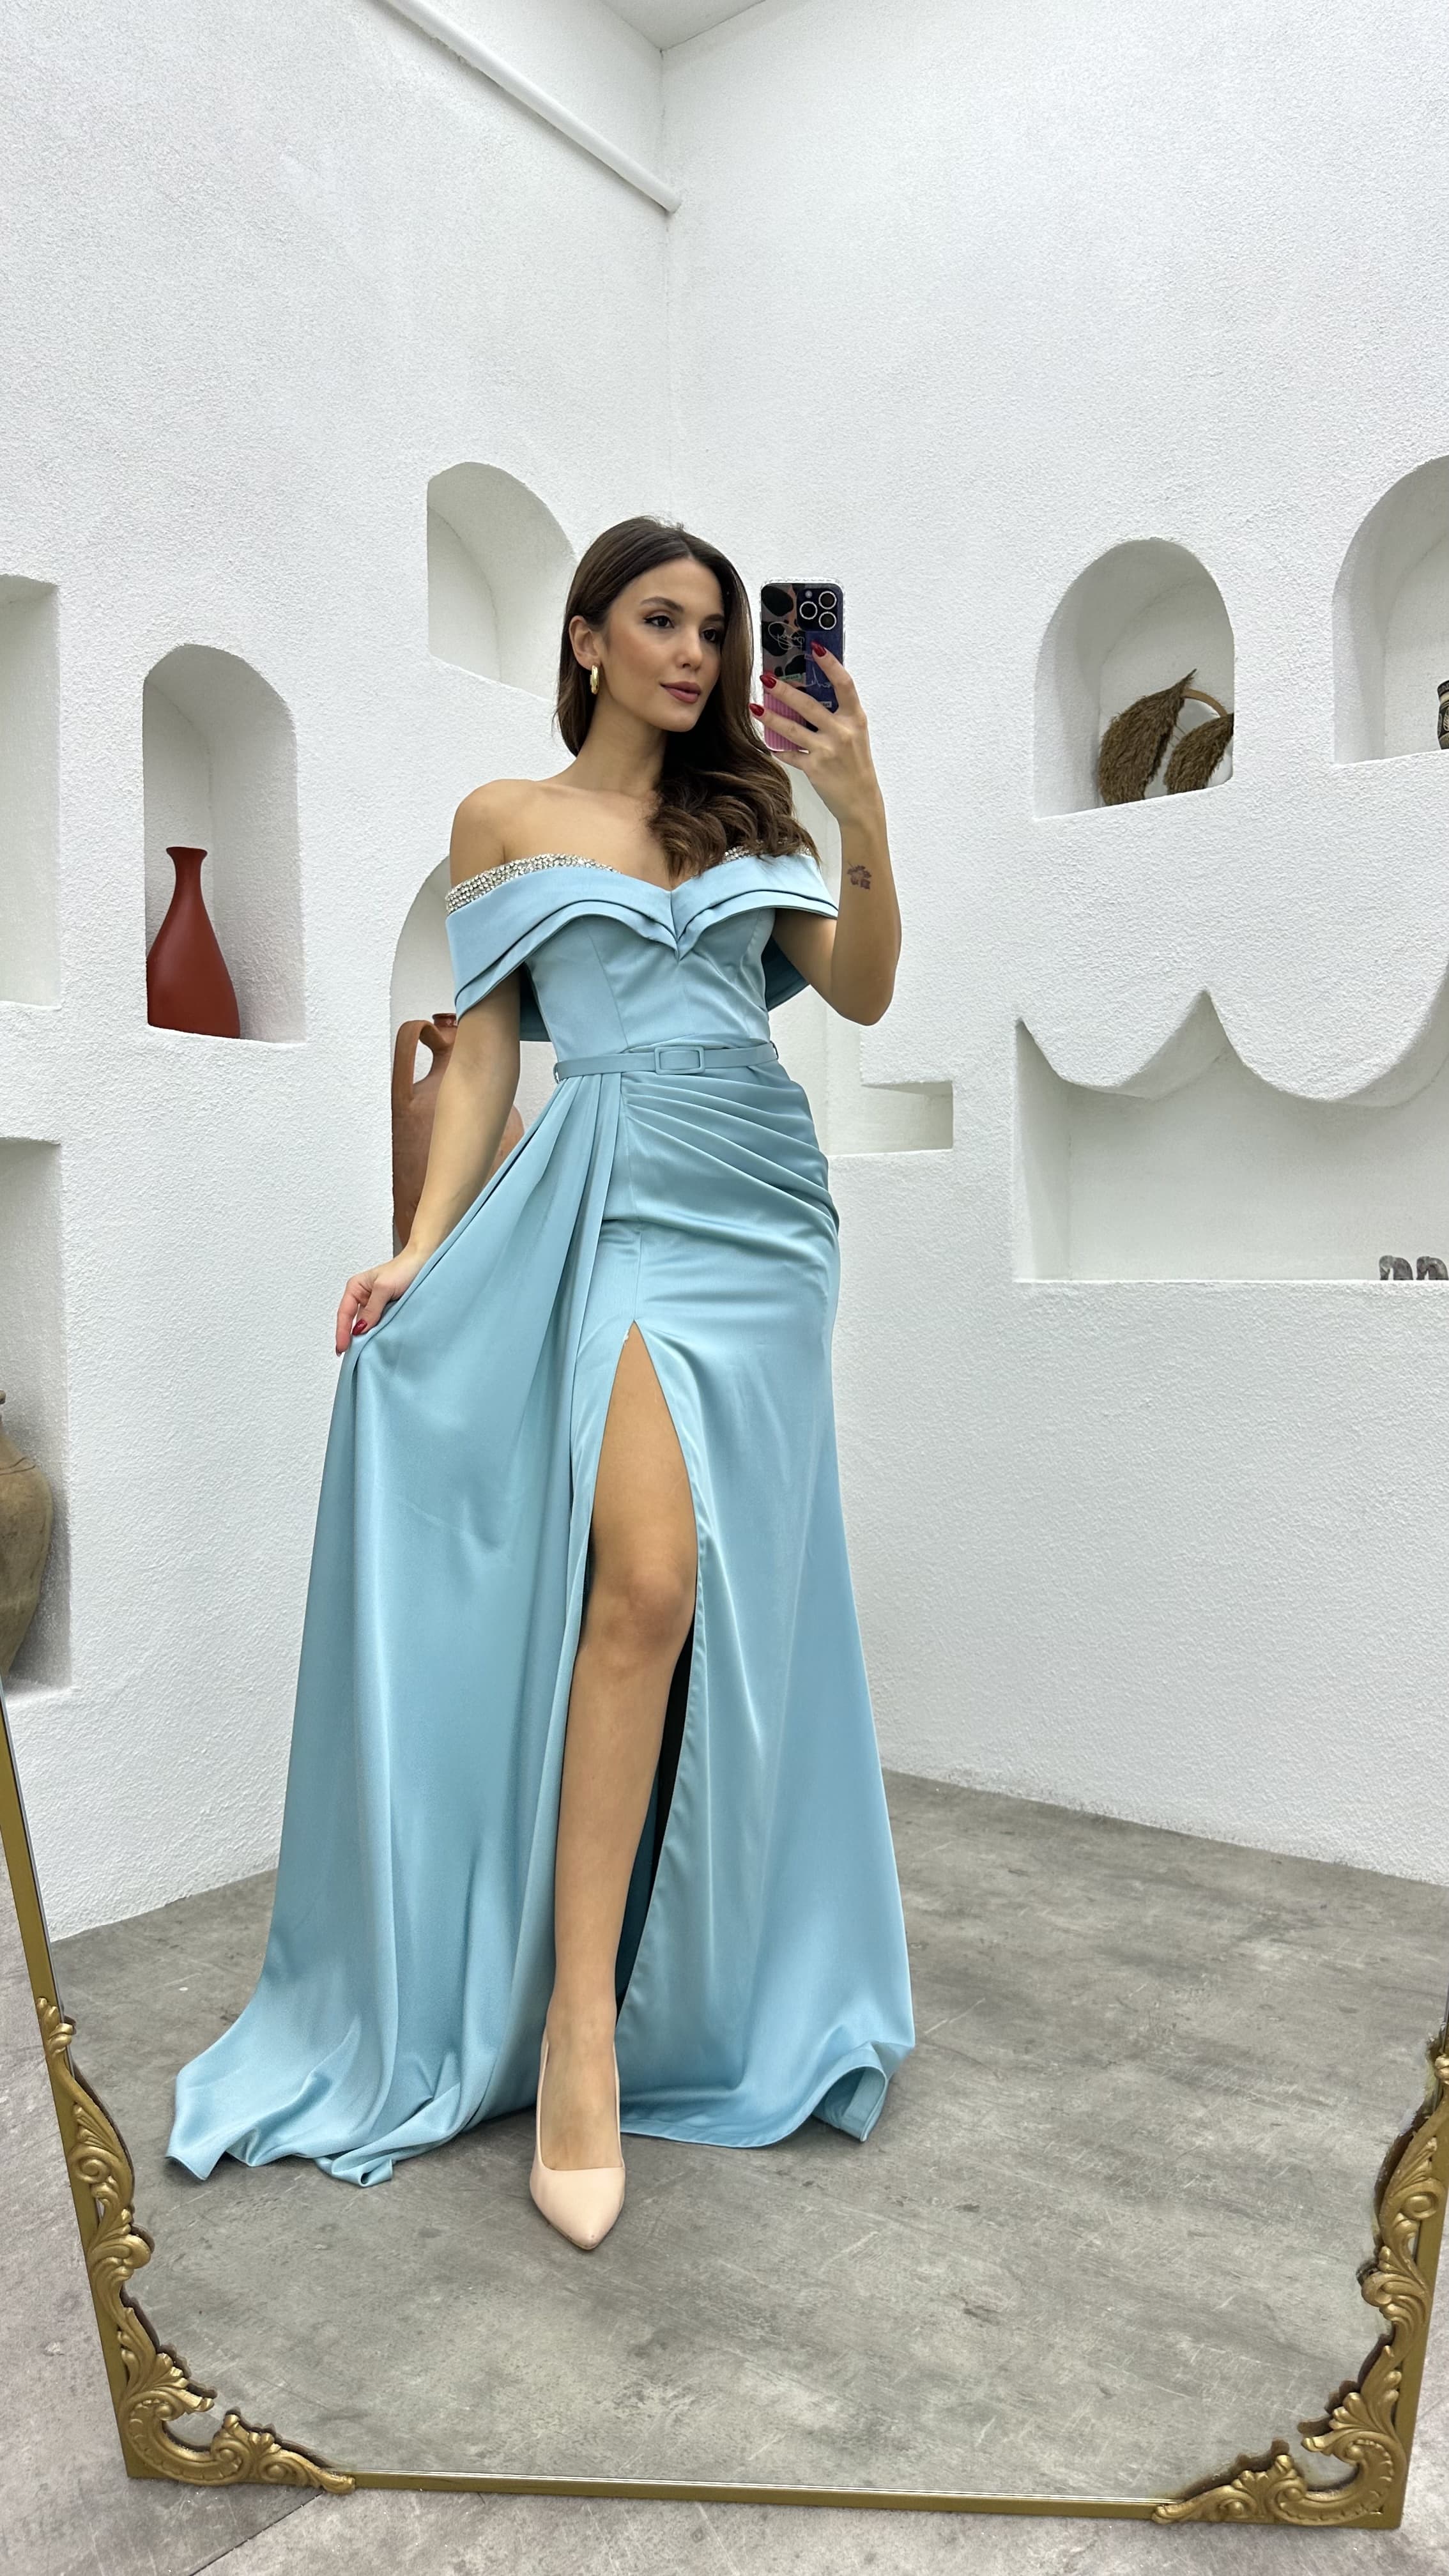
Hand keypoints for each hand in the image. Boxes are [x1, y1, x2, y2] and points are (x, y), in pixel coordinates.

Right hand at [335, 1249, 426, 1354]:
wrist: (426, 1262)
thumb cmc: (405, 1268)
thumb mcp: (384, 1287)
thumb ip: (372, 1309)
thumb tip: (360, 1329)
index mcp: (356, 1288)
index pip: (344, 1314)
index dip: (342, 1332)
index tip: (342, 1349)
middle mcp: (363, 1298)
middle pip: (352, 1323)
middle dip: (351, 1339)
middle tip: (351, 1358)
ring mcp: (375, 1306)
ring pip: (366, 1326)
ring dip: (365, 1339)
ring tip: (362, 1356)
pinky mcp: (388, 1312)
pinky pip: (379, 1326)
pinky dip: (378, 1335)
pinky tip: (377, 1345)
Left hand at [749, 643, 881, 828]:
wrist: (861, 800)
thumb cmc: (856, 763)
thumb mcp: (854, 733)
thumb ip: (837, 713)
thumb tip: (809, 690)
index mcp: (855, 718)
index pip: (844, 684)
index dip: (830, 664)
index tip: (814, 647)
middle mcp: (842, 732)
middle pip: (808, 705)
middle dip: (784, 690)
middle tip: (766, 677)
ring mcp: (828, 751)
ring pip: (792, 729)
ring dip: (771, 717)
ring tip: (755, 707)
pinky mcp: (815, 768)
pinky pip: (790, 754)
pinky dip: (778, 748)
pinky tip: (767, 740)